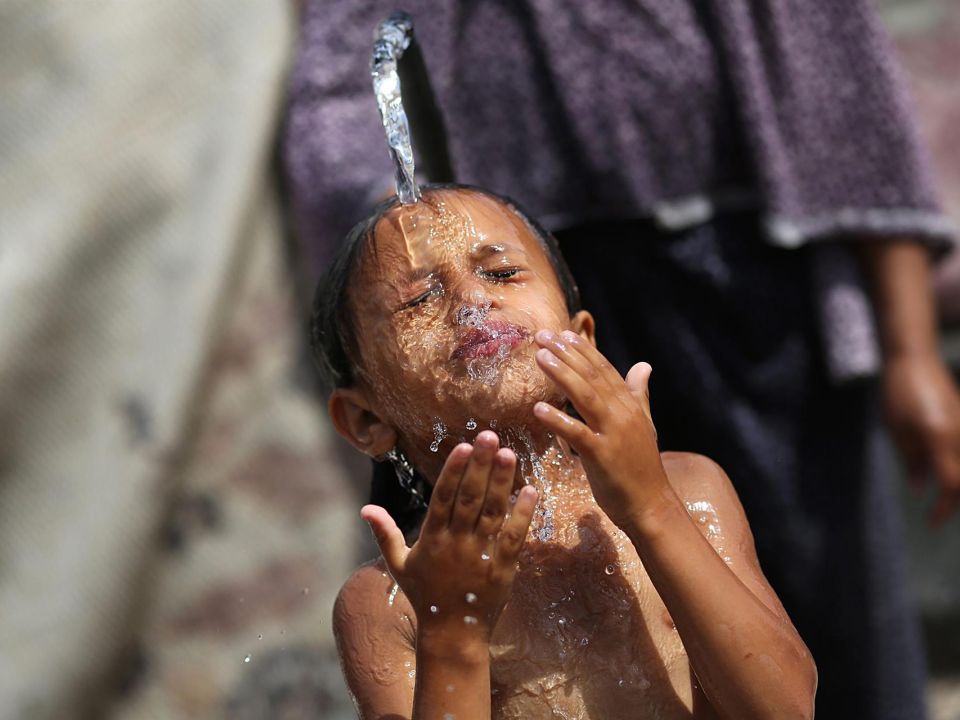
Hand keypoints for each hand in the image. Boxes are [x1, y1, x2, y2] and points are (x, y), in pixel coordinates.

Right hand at [361, 432, 538, 639]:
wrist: (452, 634)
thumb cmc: (425, 595)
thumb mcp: (400, 565)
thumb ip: (385, 534)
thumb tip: (365, 508)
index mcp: (433, 539)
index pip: (443, 498)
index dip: (453, 471)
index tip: (464, 446)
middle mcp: (457, 543)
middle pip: (470, 498)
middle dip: (481, 466)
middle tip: (490, 437)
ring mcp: (481, 555)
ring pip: (493, 512)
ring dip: (502, 482)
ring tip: (510, 454)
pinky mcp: (503, 568)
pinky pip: (514, 537)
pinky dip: (522, 514)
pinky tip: (530, 490)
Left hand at [532, 329, 669, 527]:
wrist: (652, 505)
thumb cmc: (642, 467)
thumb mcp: (644, 425)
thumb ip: (640, 394)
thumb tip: (644, 365)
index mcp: (630, 406)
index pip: (604, 370)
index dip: (583, 350)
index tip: (563, 333)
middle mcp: (623, 414)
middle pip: (592, 377)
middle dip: (566, 354)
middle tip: (542, 335)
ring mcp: (613, 434)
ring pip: (586, 397)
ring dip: (562, 375)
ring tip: (540, 357)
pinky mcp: (602, 456)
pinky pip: (577, 434)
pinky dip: (558, 420)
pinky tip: (538, 408)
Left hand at [884, 352, 959, 525]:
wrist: (914, 360)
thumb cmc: (898, 392)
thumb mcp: (897, 429)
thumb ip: (911, 461)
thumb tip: (921, 490)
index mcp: (939, 438)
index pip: (950, 484)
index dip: (943, 508)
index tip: (930, 523)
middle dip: (953, 502)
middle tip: (935, 516)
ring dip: (957, 487)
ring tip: (940, 501)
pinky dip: (957, 469)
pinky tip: (943, 476)